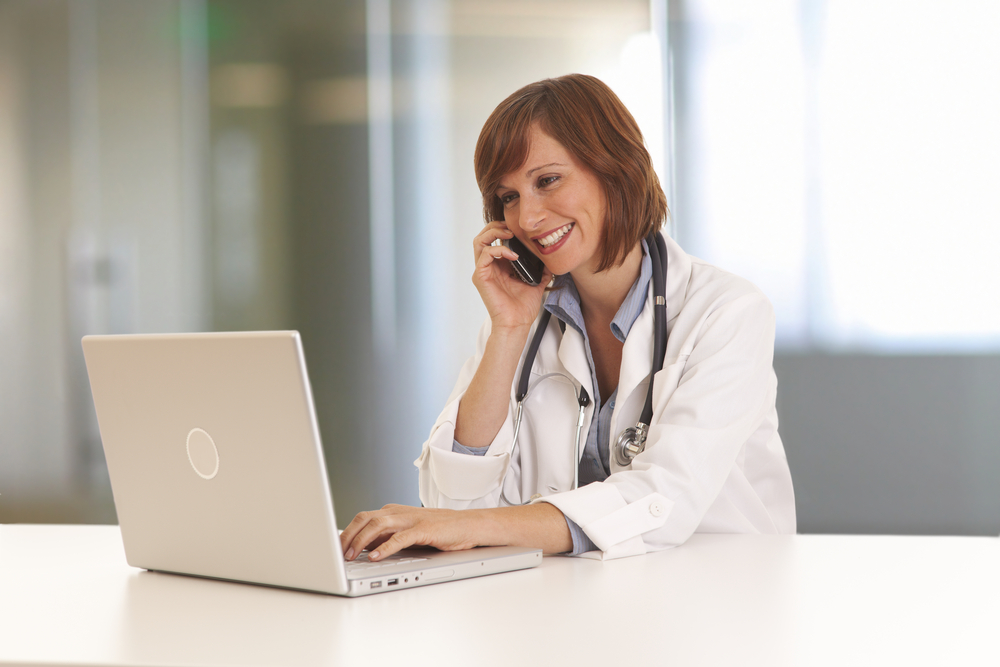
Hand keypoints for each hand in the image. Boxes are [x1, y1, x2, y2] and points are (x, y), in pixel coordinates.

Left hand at [340, 504, 484, 560]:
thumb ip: (386, 537)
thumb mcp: (406, 532)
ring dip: (361, 542)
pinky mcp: (423, 529)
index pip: (361, 518)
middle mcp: (398, 512)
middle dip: (348, 536)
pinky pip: (399, 538)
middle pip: (364, 518)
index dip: (345, 533)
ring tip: (351, 556)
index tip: (334, 548)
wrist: (468, 525)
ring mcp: (411, 519)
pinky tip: (375, 557)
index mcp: (392, 511)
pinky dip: (385, 548)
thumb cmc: (438, 531)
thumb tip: (361, 548)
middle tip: (337, 554)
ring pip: (378, 525)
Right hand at [472, 222, 551, 332]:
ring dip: (494, 233)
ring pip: (479, 241)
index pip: (494, 239)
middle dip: (496, 226)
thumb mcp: (536, 282)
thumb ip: (541, 270)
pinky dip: (499, 249)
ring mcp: (483, 271)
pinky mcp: (481, 277)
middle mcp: (488, 266)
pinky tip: (513, 255)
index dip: (503, 229)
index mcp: (499, 266)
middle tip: (511, 227)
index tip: (518, 229)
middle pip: (483, 236)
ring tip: (509, 234)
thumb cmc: (523, 306)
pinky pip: (485, 255)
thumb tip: (550, 260)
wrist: (517, 323)